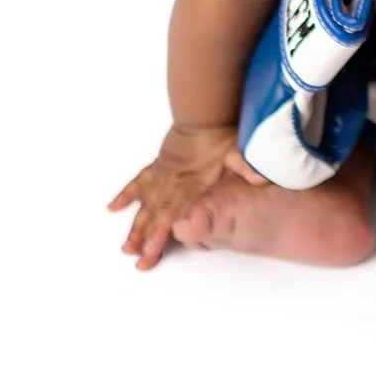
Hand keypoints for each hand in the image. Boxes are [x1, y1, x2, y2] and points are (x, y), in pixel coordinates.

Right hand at [107, 125, 263, 269]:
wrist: (203, 116)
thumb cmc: (220, 138)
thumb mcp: (238, 154)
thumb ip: (248, 168)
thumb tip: (262, 179)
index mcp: (191, 187)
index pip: (175, 216)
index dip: (163, 234)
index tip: (153, 251)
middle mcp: (173, 186)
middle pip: (157, 216)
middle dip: (147, 239)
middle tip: (137, 258)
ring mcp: (163, 177)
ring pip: (145, 206)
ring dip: (136, 226)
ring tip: (125, 246)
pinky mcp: (157, 168)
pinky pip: (138, 182)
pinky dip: (126, 194)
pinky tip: (113, 207)